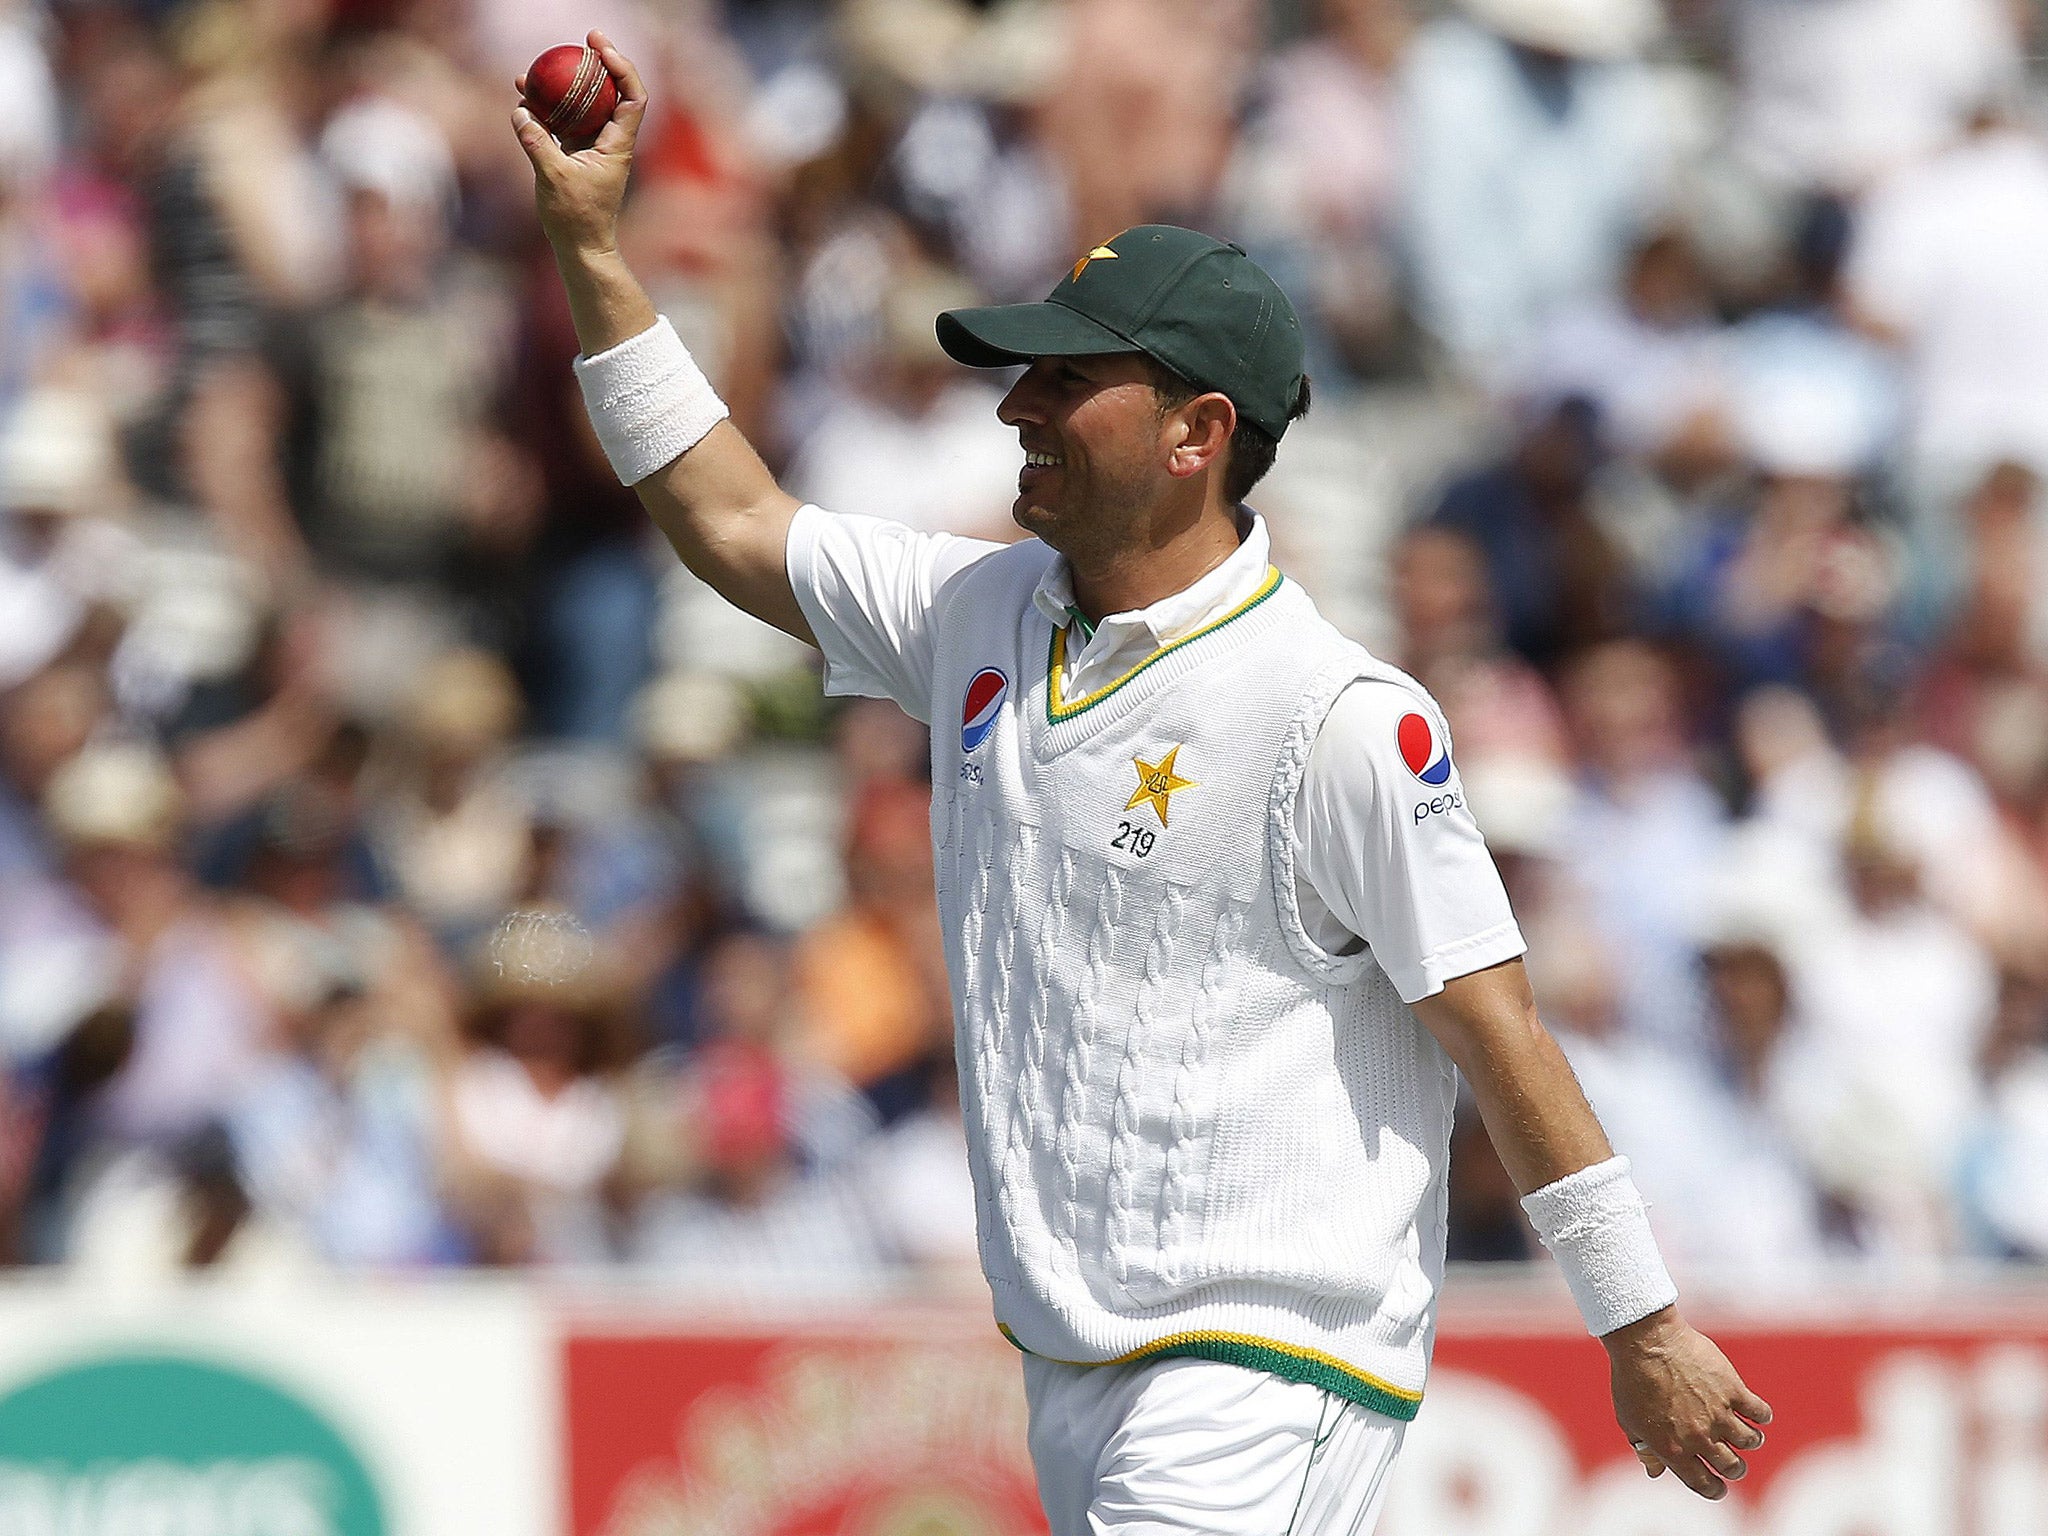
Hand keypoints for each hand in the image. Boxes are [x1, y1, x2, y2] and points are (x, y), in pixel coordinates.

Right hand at [511, 31, 647, 261]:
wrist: (581, 248)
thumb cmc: (576, 218)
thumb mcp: (553, 178)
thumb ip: (537, 143)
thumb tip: (521, 112)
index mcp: (618, 145)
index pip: (632, 97)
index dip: (622, 67)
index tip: (601, 47)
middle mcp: (610, 142)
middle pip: (610, 93)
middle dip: (596, 64)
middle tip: (579, 41)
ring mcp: (593, 148)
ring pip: (583, 107)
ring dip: (565, 86)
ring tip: (538, 68)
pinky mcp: (576, 156)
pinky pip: (564, 124)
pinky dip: (548, 110)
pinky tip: (524, 98)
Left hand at [1604, 1306, 1771, 1500]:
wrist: (1645, 1341)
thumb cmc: (1632, 1379)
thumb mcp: (1629, 1420)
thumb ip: (1646, 1448)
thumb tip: (1654, 1471)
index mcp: (1673, 1450)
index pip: (1704, 1484)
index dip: (1714, 1489)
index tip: (1720, 1487)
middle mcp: (1700, 1437)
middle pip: (1732, 1466)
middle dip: (1735, 1468)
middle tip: (1734, 1462)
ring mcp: (1719, 1413)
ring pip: (1750, 1441)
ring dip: (1751, 1441)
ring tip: (1747, 1435)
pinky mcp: (1733, 1389)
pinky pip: (1760, 1412)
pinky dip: (1763, 1416)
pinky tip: (1758, 1413)